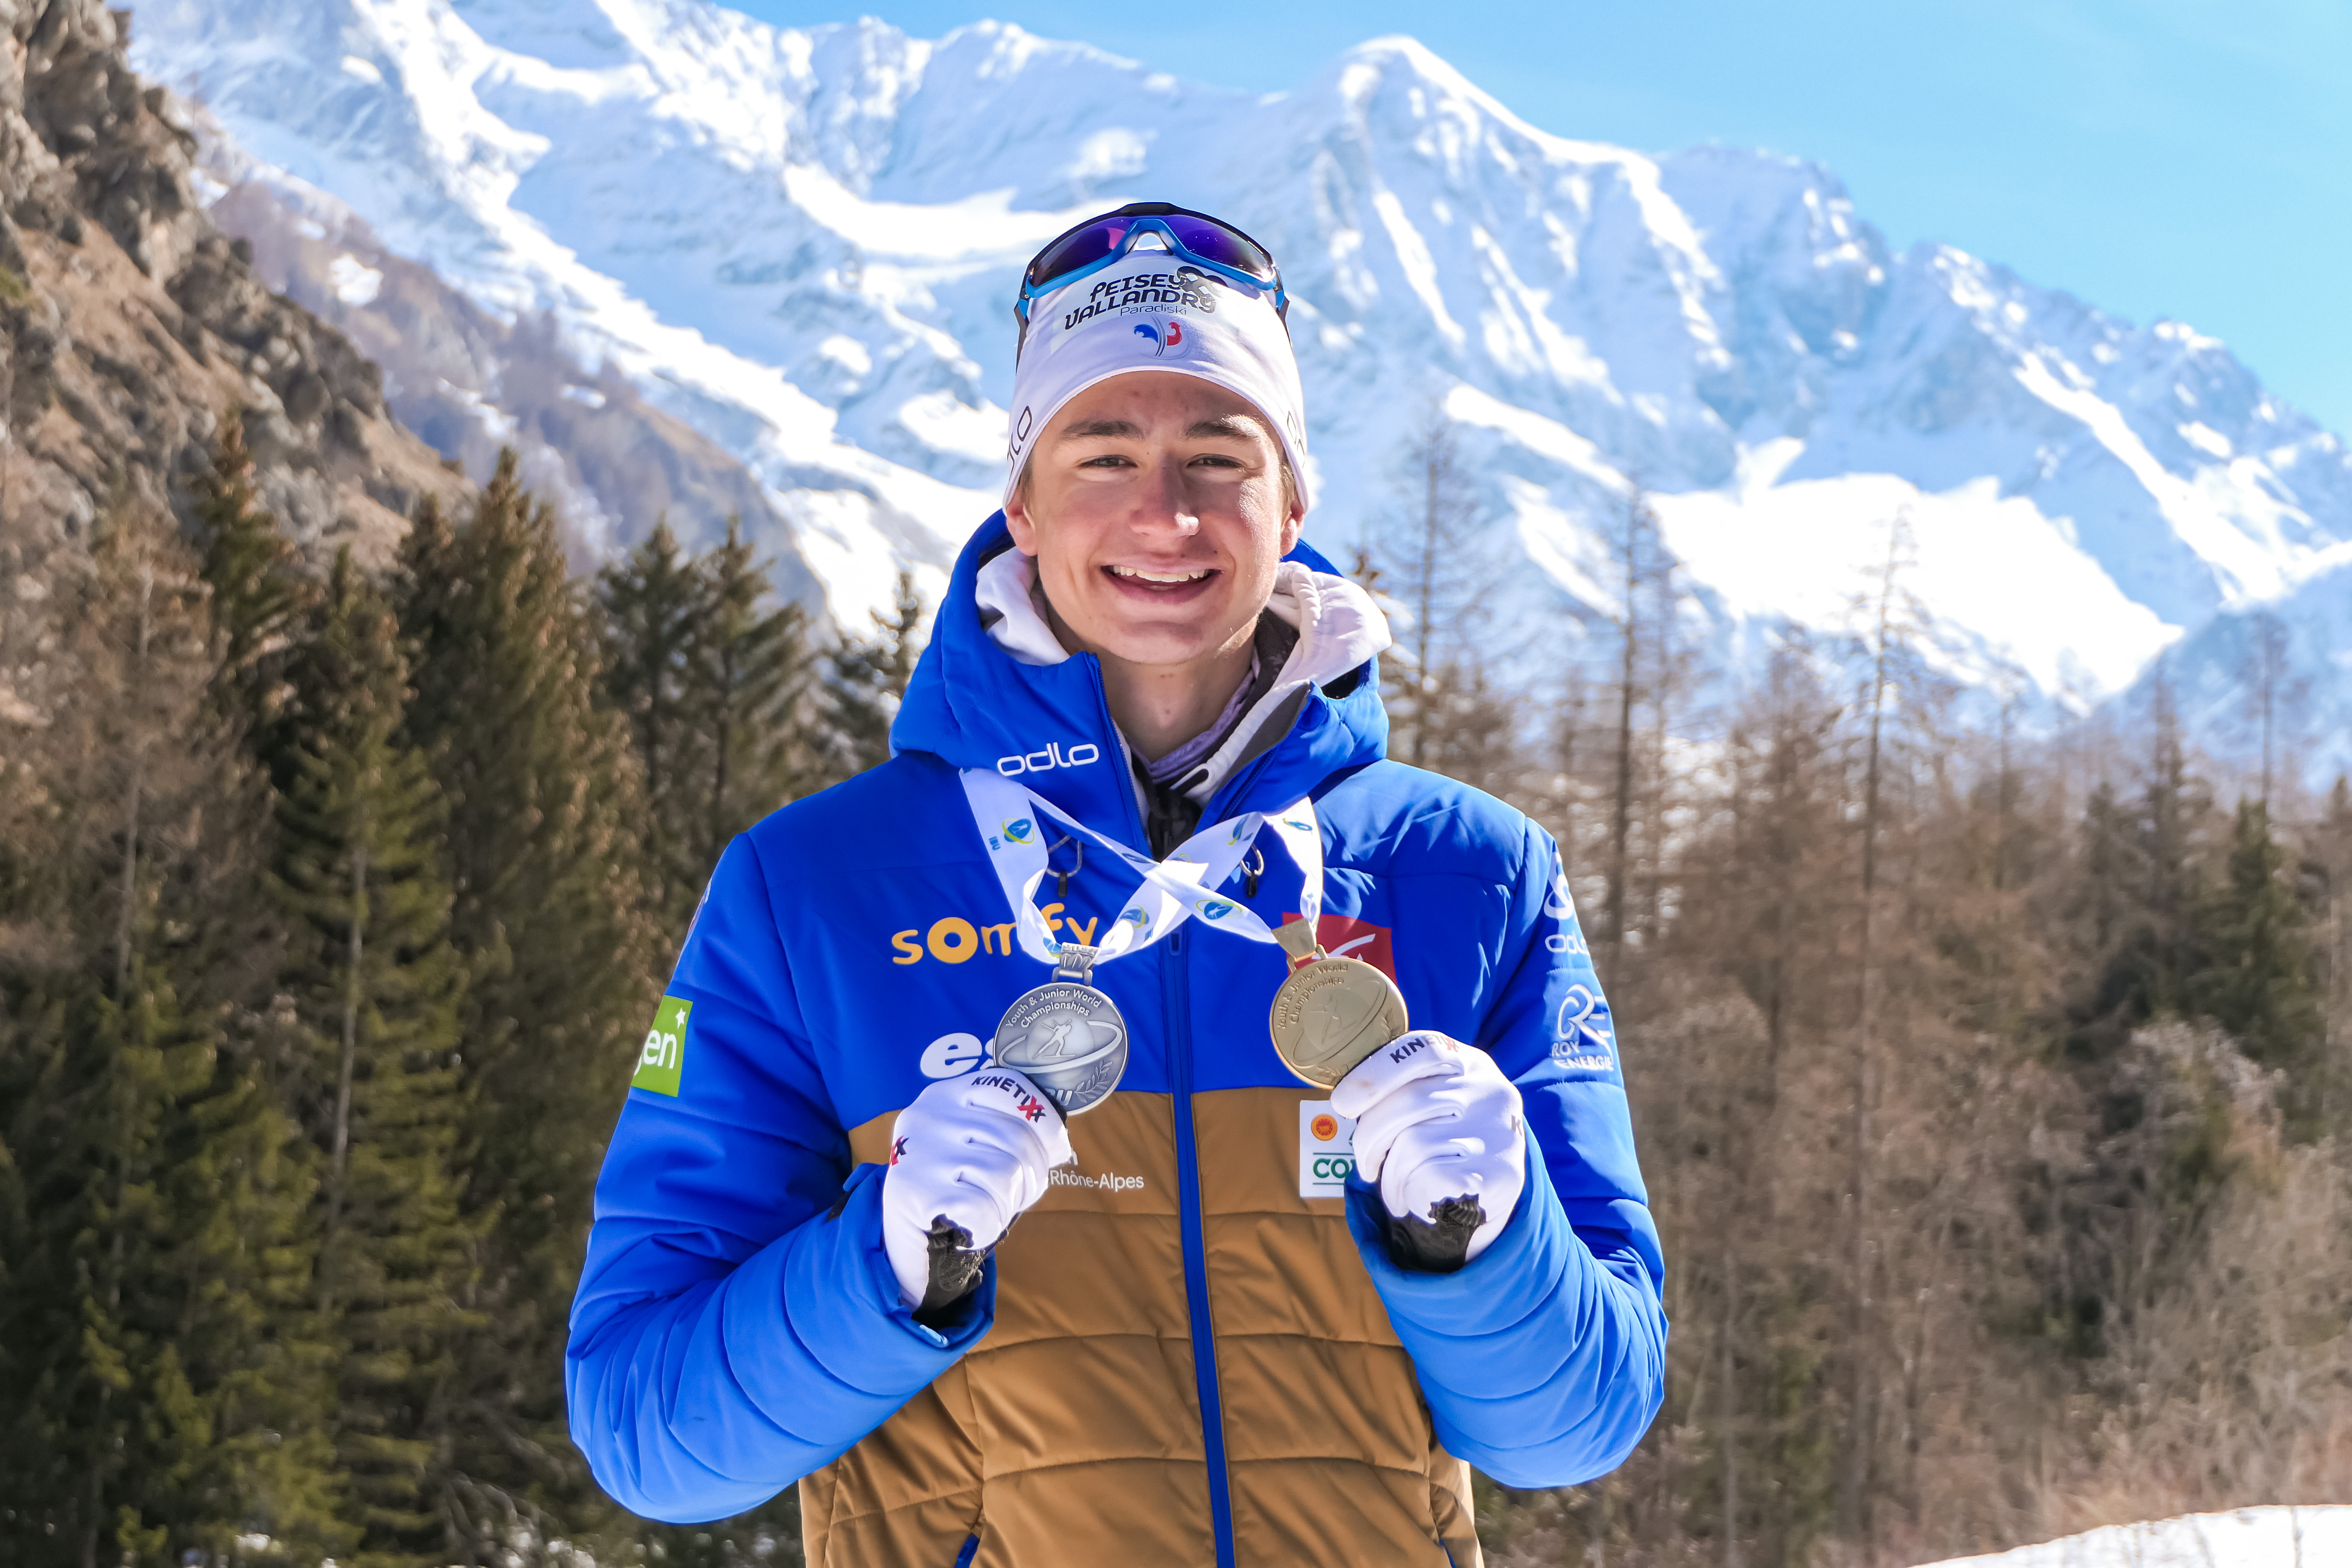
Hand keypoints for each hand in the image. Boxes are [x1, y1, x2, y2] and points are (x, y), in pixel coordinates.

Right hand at [882, 1068, 1072, 1312]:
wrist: (904, 1235)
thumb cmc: (952, 1185)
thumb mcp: (973, 1143)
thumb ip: (1007, 1128)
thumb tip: (1058, 1143)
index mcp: (946, 1094)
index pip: (1011, 1088)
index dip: (1044, 1122)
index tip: (1052, 1150)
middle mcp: (929, 1114)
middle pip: (1016, 1136)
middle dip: (1033, 1174)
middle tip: (1020, 1194)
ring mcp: (920, 1151)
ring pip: (1005, 1172)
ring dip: (1010, 1202)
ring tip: (992, 1208)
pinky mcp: (915, 1192)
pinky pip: (982, 1207)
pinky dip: (989, 1225)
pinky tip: (973, 1226)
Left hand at [1331, 1032, 1524, 1270]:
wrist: (1492, 1194)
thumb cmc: (1449, 1141)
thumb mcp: (1438, 1101)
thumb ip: (1405, 1087)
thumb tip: (1348, 1096)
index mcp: (1474, 1065)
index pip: (1422, 1050)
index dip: (1375, 1073)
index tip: (1343, 1102)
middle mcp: (1491, 1092)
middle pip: (1407, 1103)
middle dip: (1370, 1138)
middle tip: (1365, 1163)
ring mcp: (1499, 1132)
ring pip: (1412, 1144)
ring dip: (1390, 1174)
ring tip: (1394, 1189)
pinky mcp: (1498, 1175)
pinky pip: (1428, 1178)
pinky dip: (1410, 1191)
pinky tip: (1417, 1199)